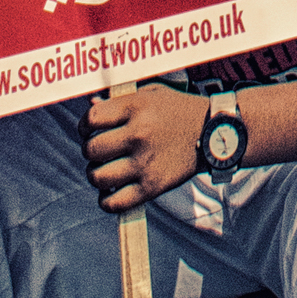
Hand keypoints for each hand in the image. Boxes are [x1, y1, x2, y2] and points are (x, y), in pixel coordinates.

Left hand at [82, 83, 203, 212]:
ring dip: (96, 175)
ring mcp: (145, 162)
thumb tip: (90, 107)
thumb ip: (119, 100)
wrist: (212, 132)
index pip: (92, 119)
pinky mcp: (152, 186)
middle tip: (99, 151)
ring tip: (105, 170)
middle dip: (90, 151)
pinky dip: (106, 201)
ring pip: (98, 177)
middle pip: (91, 150)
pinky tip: (111, 191)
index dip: (84, 126)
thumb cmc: (177, 110)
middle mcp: (138, 134)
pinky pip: (115, 203)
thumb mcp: (151, 95)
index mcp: (136, 107)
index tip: (88, 130)